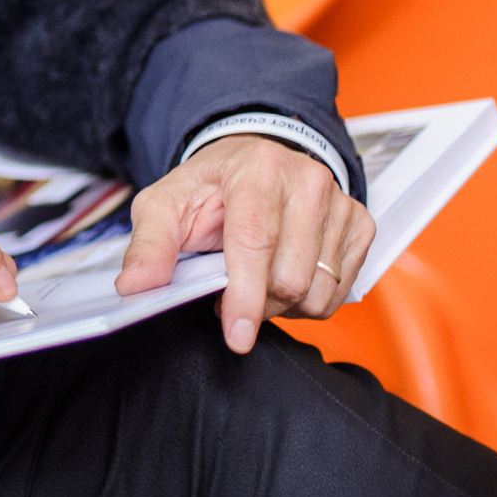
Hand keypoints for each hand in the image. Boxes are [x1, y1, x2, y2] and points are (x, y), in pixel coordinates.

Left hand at [116, 134, 375, 354]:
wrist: (251, 161)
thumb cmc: (209, 187)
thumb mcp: (164, 204)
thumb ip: (149, 245)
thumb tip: (135, 286)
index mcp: (256, 169)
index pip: (255, 243)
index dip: (245, 296)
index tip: (237, 334)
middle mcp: (306, 181)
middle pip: (289, 277)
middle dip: (254, 301)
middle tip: (228, 288)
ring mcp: (340, 202)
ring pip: (317, 291)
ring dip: (281, 305)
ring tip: (255, 280)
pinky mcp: (361, 225)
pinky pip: (338, 293)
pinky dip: (307, 301)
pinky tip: (283, 276)